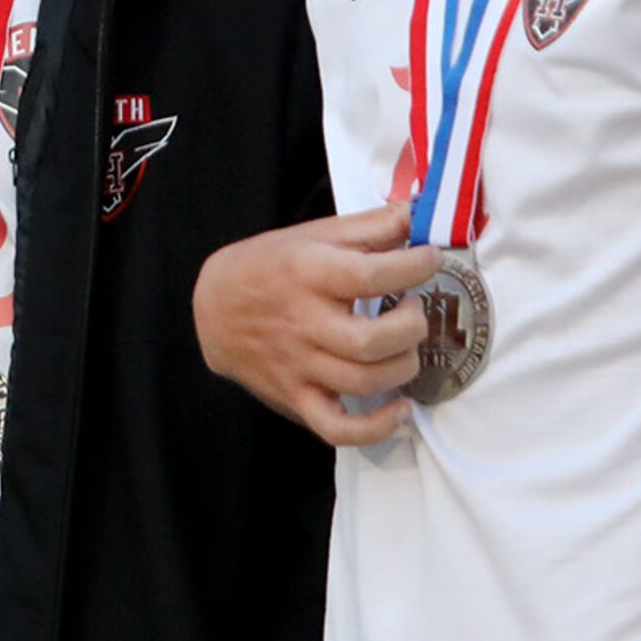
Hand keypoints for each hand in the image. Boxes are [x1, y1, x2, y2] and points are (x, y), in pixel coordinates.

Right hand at [192, 202, 438, 445]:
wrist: (211, 307)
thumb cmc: (269, 266)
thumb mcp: (312, 235)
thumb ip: (370, 226)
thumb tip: (422, 212)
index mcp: (305, 273)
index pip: (368, 275)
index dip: (413, 267)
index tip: (429, 260)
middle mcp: (301, 322)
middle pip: (371, 341)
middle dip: (412, 326)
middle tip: (412, 310)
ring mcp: (298, 365)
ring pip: (364, 381)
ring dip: (404, 366)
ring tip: (404, 346)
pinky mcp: (296, 397)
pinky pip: (337, 428)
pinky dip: (376, 427)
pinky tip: (398, 408)